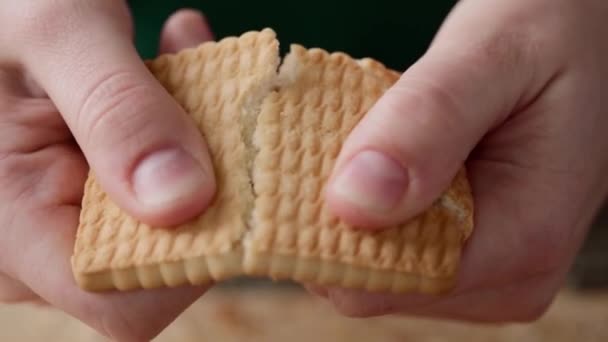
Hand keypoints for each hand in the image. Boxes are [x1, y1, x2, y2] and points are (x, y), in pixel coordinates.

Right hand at [0, 3, 215, 340]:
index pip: (125, 299)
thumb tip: (186, 200)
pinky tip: (180, 53)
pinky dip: (182, 117)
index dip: (197, 255)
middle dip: (212, 176)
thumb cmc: (6, 2)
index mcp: (12, 228)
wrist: (3, 0)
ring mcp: (76, 212)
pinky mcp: (100, 183)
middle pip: (164, 252)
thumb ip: (116, 111)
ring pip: (172, 207)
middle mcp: (45, 240)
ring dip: (202, 133)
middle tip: (230, 94)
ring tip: (195, 55)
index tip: (243, 177)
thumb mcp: (56, 34)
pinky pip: (161, 174)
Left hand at [323, 0, 607, 320]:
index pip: (381, 285)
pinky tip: (372, 156)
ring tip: (355, 142)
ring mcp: (484, 268)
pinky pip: (393, 244)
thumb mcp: (494, 55)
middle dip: (332, 219)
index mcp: (523, 241)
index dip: (323, 235)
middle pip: (371, 281)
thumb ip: (428, 123)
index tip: (290, 173)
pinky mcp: (466, 248)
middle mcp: (504, 277)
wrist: (584, 36)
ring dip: (348, 207)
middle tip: (320, 144)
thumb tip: (352, 202)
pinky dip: (368, 204)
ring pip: (375, 264)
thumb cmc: (553, 32)